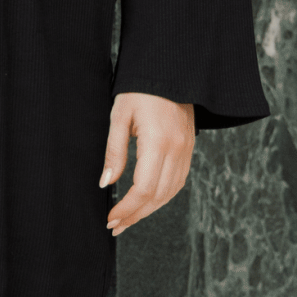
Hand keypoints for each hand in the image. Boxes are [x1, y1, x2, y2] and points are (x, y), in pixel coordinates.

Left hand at [99, 93, 196, 235]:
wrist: (172, 69)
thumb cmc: (139, 89)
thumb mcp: (119, 116)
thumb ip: (115, 152)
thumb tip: (107, 183)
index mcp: (158, 142)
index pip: (143, 189)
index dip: (127, 209)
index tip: (111, 219)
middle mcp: (177, 149)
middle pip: (158, 196)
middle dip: (136, 215)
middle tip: (116, 226)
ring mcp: (187, 149)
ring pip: (171, 192)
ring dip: (149, 209)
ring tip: (129, 219)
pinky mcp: (189, 147)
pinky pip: (179, 180)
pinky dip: (163, 196)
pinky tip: (148, 201)